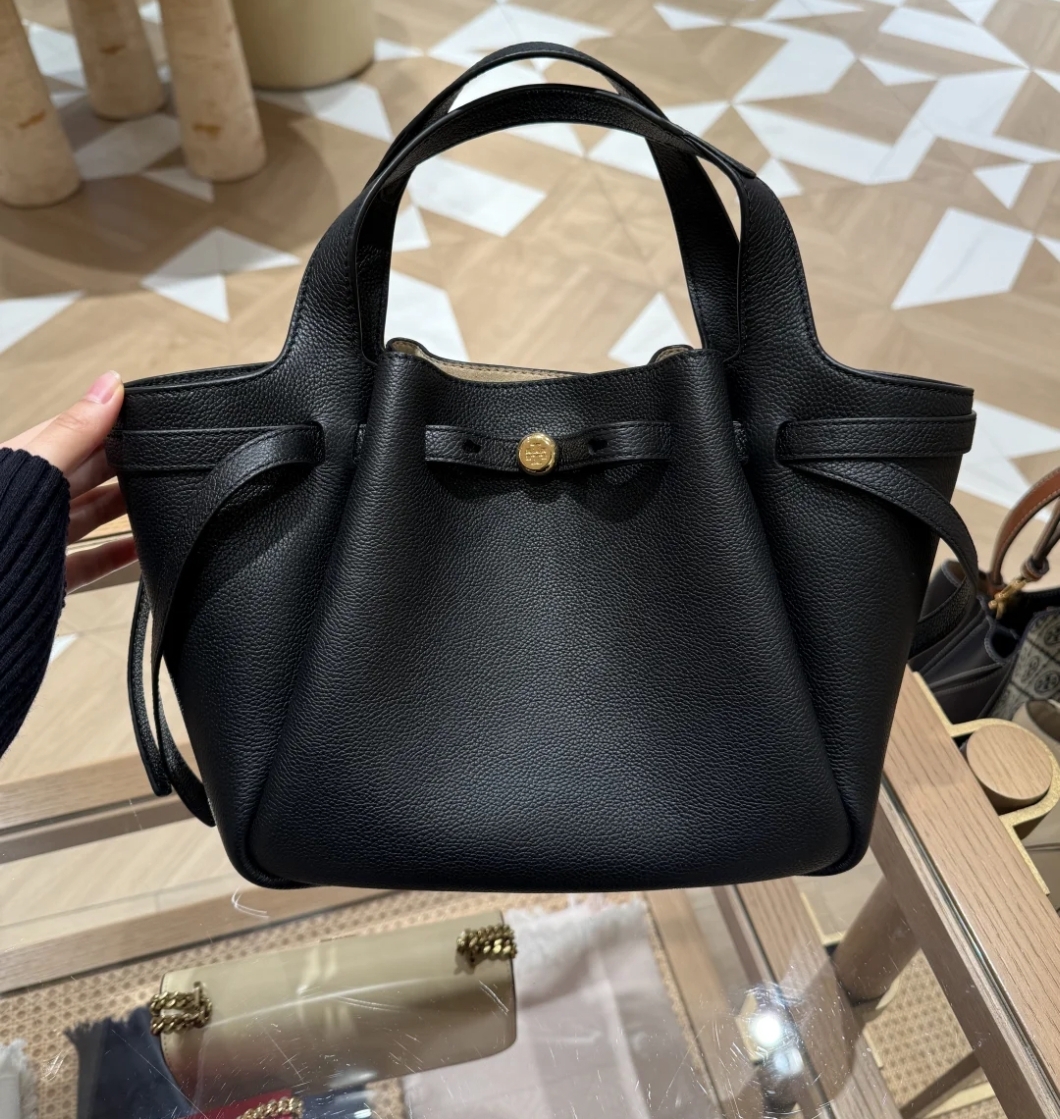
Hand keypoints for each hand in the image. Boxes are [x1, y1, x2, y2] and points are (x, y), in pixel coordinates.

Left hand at [2, 371, 136, 590]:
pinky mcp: (46, 578)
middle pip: (81, 476)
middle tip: (159, 456)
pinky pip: (89, 562)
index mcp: (15, 466)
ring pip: (86, 517)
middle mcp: (25, 502)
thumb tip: (108, 387)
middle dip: (119, 465)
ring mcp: (35, 540)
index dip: (106, 422)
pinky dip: (118, 554)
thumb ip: (74, 433)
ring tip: (156, 496)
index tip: (144, 415)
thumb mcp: (34, 471)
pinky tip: (141, 547)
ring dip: (121, 508)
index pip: (68, 433)